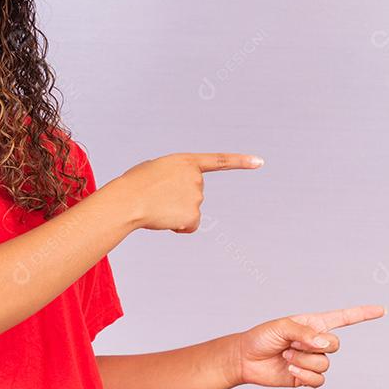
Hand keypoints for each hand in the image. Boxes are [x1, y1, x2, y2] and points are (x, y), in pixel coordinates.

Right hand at [109, 152, 263, 232]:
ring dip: (175, 213)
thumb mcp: (154, 169)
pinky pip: (189, 226)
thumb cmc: (134, 184)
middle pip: (194, 194)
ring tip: (156, 206)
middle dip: (178, 199)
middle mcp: (197, 178)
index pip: (219, 161)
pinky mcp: (194, 215)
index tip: (260, 162)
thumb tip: (174, 195)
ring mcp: (197, 196)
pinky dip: (178, 227)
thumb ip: (172, 176)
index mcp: (186, 162)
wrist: (129, 200)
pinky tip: (164, 219)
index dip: (241, 161)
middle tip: (157, 197)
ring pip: (191, 211)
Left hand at [227, 305, 386, 388]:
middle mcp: (317, 342)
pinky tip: (291, 370)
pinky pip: (319, 380)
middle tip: (292, 343)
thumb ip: (305, 332)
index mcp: (314, 324)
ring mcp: (313, 360)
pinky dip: (305, 375)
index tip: (382, 310)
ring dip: (304, 361)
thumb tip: (325, 344)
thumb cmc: (262, 337)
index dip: (364, 314)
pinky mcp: (306, 378)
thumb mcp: (282, 327)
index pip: (345, 318)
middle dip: (315, 345)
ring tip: (286, 356)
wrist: (246, 359)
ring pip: (325, 364)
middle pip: (335, 345)